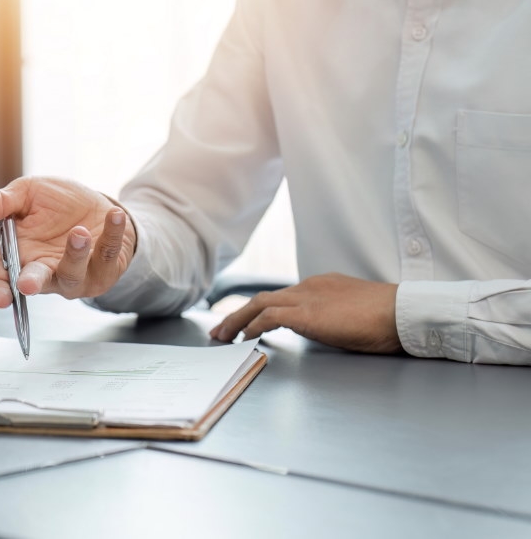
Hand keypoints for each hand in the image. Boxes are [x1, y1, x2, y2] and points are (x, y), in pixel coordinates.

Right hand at [0, 176, 135, 306]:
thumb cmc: (56, 203)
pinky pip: (106, 255)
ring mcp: (75, 275)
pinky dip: (111, 234)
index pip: (4, 281)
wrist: (95, 202)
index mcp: (20, 257)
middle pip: (36, 284)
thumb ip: (1, 203)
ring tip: (79, 232)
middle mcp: (46, 271)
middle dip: (32, 284)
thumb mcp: (26, 194)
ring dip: (74, 254)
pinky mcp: (103, 270)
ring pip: (72, 274)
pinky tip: (113, 216)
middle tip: (28, 284)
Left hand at [209, 273, 402, 352]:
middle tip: (220, 330)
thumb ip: (332, 317)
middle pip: (263, 297)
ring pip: (259, 304)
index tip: (246, 323)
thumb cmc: (388, 318)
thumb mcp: (353, 314)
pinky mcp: (307, 314)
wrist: (403, 312)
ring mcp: (307, 298)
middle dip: (238, 314)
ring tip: (222, 337)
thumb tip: (320, 328)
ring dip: (237, 321)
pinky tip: (245, 338)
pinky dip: (253, 326)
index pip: (282, 296)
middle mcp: (309, 287)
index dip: (259, 310)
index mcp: (321, 286)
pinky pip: (269, 317)